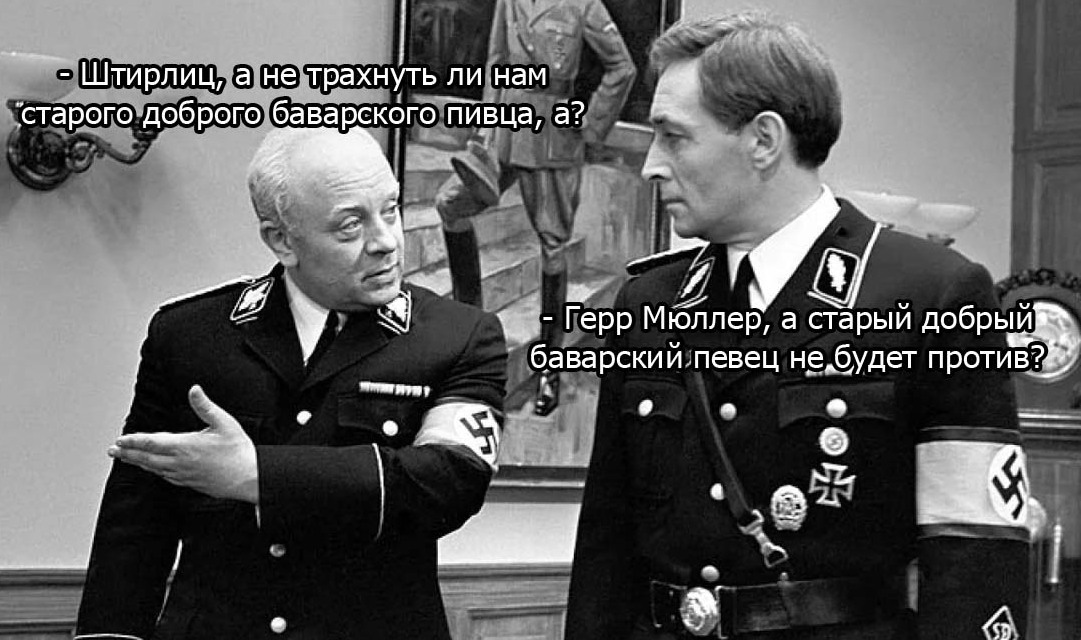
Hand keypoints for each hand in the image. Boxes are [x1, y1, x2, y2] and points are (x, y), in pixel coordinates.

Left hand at [109, 385, 259, 502]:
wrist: (249, 477)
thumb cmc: (238, 450)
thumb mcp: (224, 422)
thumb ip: (205, 406)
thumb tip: (194, 389)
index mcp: (185, 446)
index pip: (151, 443)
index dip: (134, 441)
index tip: (121, 439)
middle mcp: (180, 462)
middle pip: (146, 458)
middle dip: (128, 454)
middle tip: (113, 451)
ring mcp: (183, 475)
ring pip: (154, 469)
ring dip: (138, 463)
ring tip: (127, 458)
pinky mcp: (189, 483)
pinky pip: (165, 477)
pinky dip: (154, 471)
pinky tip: (153, 468)